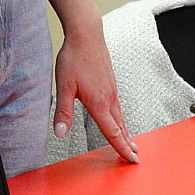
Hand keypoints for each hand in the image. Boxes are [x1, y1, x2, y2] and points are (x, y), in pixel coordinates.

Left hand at [53, 25, 137, 162]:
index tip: (131, 160)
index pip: (113, 132)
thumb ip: (63, 112)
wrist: (86, 34)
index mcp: (99, 103)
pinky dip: (122, 119)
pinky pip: (118, 107)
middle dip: (127, 144)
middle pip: (121, 127)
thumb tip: (59, 132)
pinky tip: (119, 119)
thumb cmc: (74, 58)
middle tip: (134, 158)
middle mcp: (110, 98)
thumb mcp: (64, 86)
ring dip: (126, 132)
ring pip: (121, 117)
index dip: (121, 148)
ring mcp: (112, 90)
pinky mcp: (111, 83)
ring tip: (131, 143)